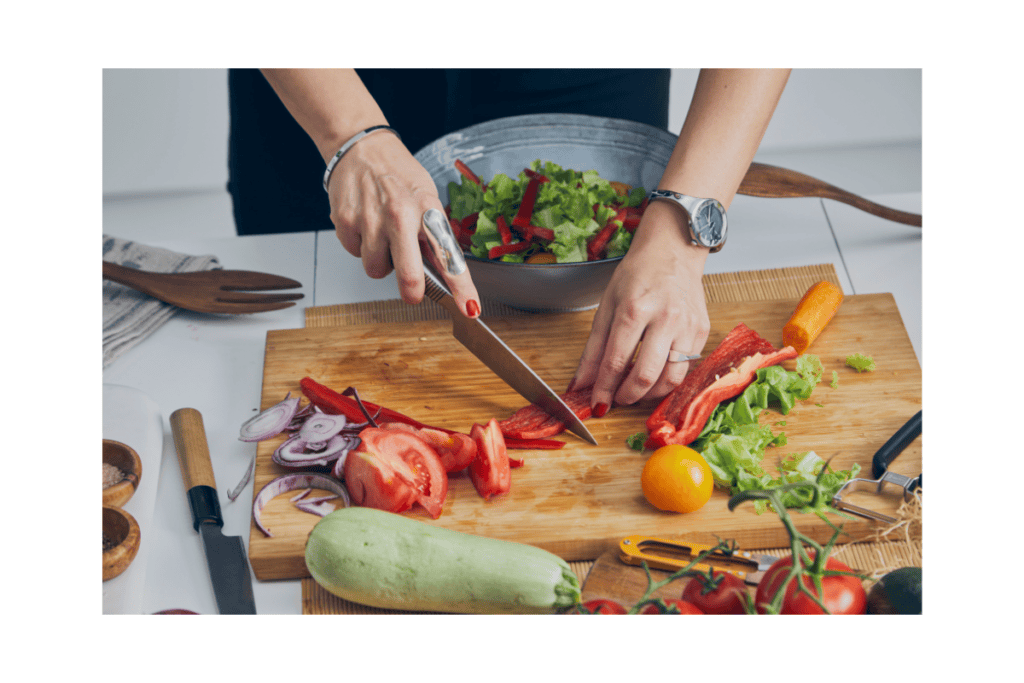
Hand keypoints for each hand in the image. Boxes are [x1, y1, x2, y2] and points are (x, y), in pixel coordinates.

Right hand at [327, 132, 480, 316]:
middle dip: (412, 291)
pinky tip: (364, 225)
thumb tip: (442, 273)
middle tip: (413, 293)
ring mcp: (371, 220)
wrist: (361, 148)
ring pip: (376, 270)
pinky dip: (360, 247)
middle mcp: (400, 215)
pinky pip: (354, 254)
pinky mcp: (346, 222)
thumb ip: (432, 234)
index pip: (449, 256)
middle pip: (409, 275)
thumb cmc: (398, 175)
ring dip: (380, 261)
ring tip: (382, 235)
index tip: (470, 309)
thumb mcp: (426, 197)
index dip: (462, 288)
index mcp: (427, 209)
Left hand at [569, 200, 710, 410]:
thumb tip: (581, 384)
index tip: (597, 405)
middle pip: (646, 375)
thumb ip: (593, 349)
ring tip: (634, 391)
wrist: (673, 251)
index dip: (604, 389)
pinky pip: (685, 369)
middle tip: (616, 399)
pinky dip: (667, 380)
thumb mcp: (607, 306)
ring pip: (671, 379)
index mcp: (635, 308)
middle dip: (627, 396)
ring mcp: (688, 326)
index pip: (616, 360)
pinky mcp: (702, 331)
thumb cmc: (637, 275)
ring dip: (649, 395)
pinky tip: (654, 376)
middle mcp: (666, 318)